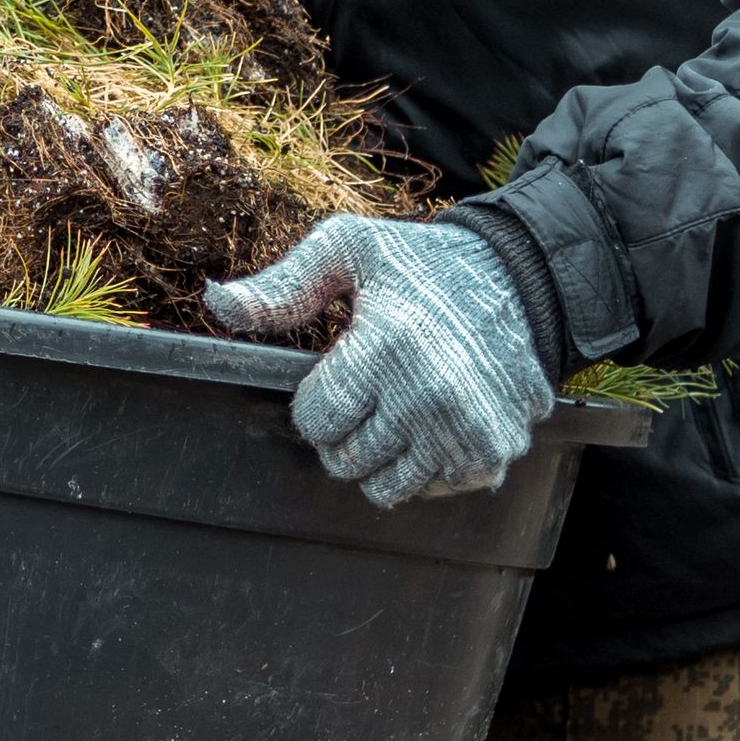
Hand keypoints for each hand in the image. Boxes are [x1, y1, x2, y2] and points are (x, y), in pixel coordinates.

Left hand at [204, 213, 551, 505]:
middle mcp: (432, 395)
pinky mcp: (494, 453)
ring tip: (400, 404)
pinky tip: (435, 419)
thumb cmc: (423, 264)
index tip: (341, 370)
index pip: (315, 420)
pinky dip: (425, 464)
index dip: (317, 399)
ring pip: (386, 487)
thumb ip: (282, 286)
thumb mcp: (348, 251)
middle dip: (346, 429)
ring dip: (382, 454)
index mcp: (390, 345)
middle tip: (371, 388)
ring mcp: (467, 431)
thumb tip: (218, 303)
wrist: (522, 278)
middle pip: (345, 460)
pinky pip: (429, 489)